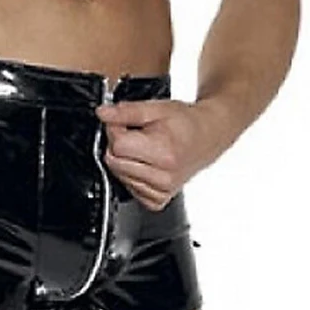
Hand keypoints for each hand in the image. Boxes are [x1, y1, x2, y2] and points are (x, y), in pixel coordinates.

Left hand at [95, 99, 217, 211]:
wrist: (207, 137)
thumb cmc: (185, 123)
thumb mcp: (156, 109)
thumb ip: (126, 112)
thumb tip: (102, 113)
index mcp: (164, 154)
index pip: (117, 145)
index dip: (115, 130)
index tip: (124, 123)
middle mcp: (163, 177)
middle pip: (115, 161)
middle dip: (119, 145)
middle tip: (136, 134)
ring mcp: (161, 191)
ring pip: (119, 175)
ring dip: (125, 159)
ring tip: (145, 148)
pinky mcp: (157, 201)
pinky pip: (129, 188)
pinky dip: (132, 174)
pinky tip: (146, 163)